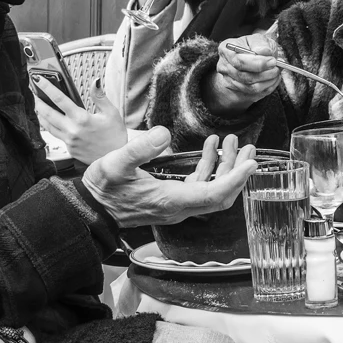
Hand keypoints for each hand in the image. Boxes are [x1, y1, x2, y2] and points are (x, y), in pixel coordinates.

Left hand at [32, 76, 129, 167]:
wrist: (117, 157)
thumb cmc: (115, 135)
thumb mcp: (111, 113)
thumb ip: (100, 96)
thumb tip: (95, 82)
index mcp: (82, 119)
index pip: (59, 99)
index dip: (47, 88)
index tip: (38, 80)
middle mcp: (72, 130)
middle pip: (47, 113)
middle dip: (37, 100)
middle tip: (32, 91)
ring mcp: (69, 141)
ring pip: (48, 126)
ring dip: (40, 114)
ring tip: (37, 104)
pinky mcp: (69, 149)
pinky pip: (55, 135)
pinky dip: (49, 126)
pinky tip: (49, 120)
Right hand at [82, 127, 254, 226]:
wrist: (91, 209)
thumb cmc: (102, 188)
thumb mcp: (115, 163)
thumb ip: (139, 148)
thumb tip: (163, 133)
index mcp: (171, 200)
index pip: (214, 194)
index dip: (236, 179)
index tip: (252, 163)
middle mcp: (179, 208)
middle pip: (220, 195)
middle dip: (238, 172)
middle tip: (249, 149)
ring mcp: (177, 206)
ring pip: (212, 190)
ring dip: (226, 167)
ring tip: (233, 141)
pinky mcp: (172, 201)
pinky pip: (199, 186)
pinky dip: (209, 168)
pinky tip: (210, 148)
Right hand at [209, 34, 281, 114]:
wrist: (246, 58)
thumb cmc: (251, 47)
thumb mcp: (256, 38)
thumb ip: (260, 43)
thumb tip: (265, 52)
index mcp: (226, 50)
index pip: (240, 61)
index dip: (258, 63)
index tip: (273, 61)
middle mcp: (224, 66)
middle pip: (244, 76)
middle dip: (264, 73)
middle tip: (276, 68)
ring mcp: (229, 80)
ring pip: (250, 88)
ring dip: (267, 81)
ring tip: (276, 73)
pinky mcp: (237, 91)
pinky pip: (254, 94)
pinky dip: (267, 87)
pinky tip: (273, 80)